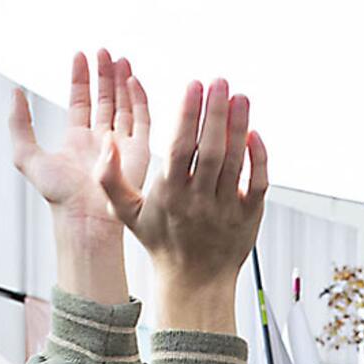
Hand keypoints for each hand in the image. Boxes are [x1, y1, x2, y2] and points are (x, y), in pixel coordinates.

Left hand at [10, 50, 147, 303]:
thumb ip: (19, 124)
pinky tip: (133, 80)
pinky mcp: (140, 152)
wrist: (88, 216)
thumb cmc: (59, 194)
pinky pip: (142, 120)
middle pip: (104, 100)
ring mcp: (122, 145)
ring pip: (124, 106)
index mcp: (77, 141)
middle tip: (103, 50)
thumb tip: (15, 92)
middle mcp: (100, 140)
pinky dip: (139, 99)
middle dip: (104, 74)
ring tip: (120, 58)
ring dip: (122, 82)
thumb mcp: (27, 155)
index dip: (80, 78)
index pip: (81, 101)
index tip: (81, 54)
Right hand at [98, 79, 267, 336]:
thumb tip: (105, 141)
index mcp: (169, 194)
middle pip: (209, 150)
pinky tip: (254, 132)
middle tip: (220, 81)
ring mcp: (226, 208)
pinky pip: (258, 182)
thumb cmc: (161, 242)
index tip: (193, 85)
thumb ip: (111, 179)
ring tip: (241, 96)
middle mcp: (199, 200)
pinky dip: (258, 157)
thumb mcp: (127, 213)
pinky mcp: (249, 215)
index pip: (179, 147)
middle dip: (216, 113)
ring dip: (239, 126)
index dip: (188, 114)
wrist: (195, 282)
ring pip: (234, 162)